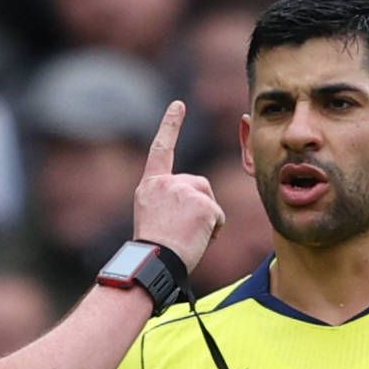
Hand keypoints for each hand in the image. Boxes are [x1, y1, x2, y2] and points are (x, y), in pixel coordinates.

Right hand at [131, 101, 224, 272]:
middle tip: (182, 233)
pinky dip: (213, 232)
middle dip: (200, 207)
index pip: (161, 150)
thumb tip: (195, 206)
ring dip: (206, 221)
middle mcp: (166, 183)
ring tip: (187, 238)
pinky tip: (196, 241)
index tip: (178, 105)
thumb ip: (169, 202)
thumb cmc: (153, 251)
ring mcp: (184, 191)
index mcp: (150, 186)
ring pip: (210, 201)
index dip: (170, 125)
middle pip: (199, 185)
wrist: (153, 263)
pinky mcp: (203, 203)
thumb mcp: (153, 218)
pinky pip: (218, 217)